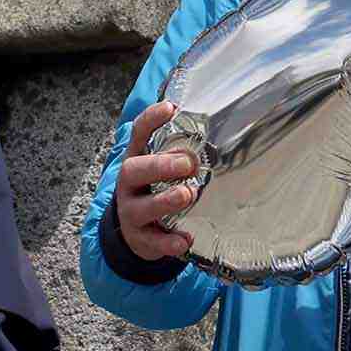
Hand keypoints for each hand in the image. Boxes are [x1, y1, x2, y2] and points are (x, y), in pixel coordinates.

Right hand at [111, 102, 205, 266]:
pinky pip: (152, 242)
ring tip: (188, 195)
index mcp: (137, 160)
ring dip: (165, 200)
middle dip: (160, 165)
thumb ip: (181, 151)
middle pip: (134, 170)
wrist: (136, 233)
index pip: (139, 135)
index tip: (170, 107)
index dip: (151, 120)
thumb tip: (221, 125)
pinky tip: (185, 240)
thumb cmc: (156, 191)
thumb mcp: (162, 169)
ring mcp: (131, 212)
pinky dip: (168, 243)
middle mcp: (129, 185)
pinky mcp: (140, 239)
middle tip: (188, 163)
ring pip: (141, 207)